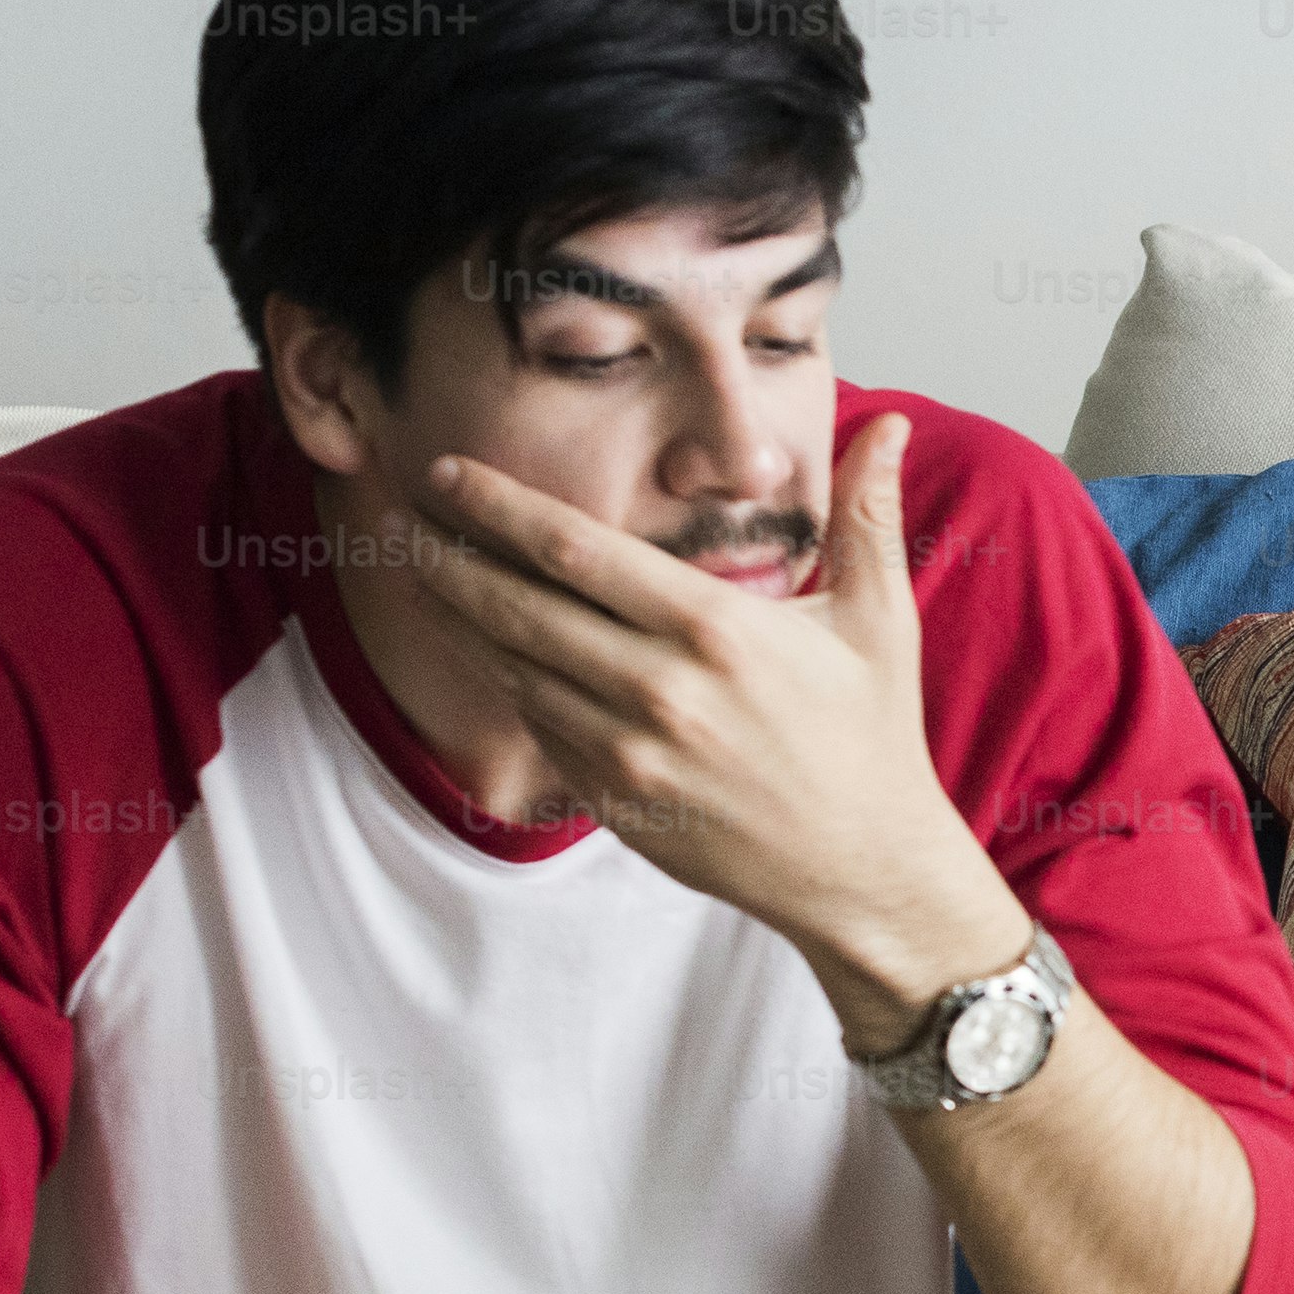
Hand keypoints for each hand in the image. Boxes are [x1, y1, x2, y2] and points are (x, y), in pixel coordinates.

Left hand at [412, 411, 1027, 1047]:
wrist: (865, 869)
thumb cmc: (872, 738)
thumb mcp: (878, 619)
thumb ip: (866, 514)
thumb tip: (889, 423)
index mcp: (717, 629)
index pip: (575, 549)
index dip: (497, 506)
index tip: (450, 474)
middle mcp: (661, 688)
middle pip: (517, 606)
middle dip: (448, 556)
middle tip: (403, 517)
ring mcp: (630, 751)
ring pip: (514, 669)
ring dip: (460, 619)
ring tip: (427, 575)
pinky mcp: (616, 799)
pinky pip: (540, 729)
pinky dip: (511, 685)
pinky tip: (494, 652)